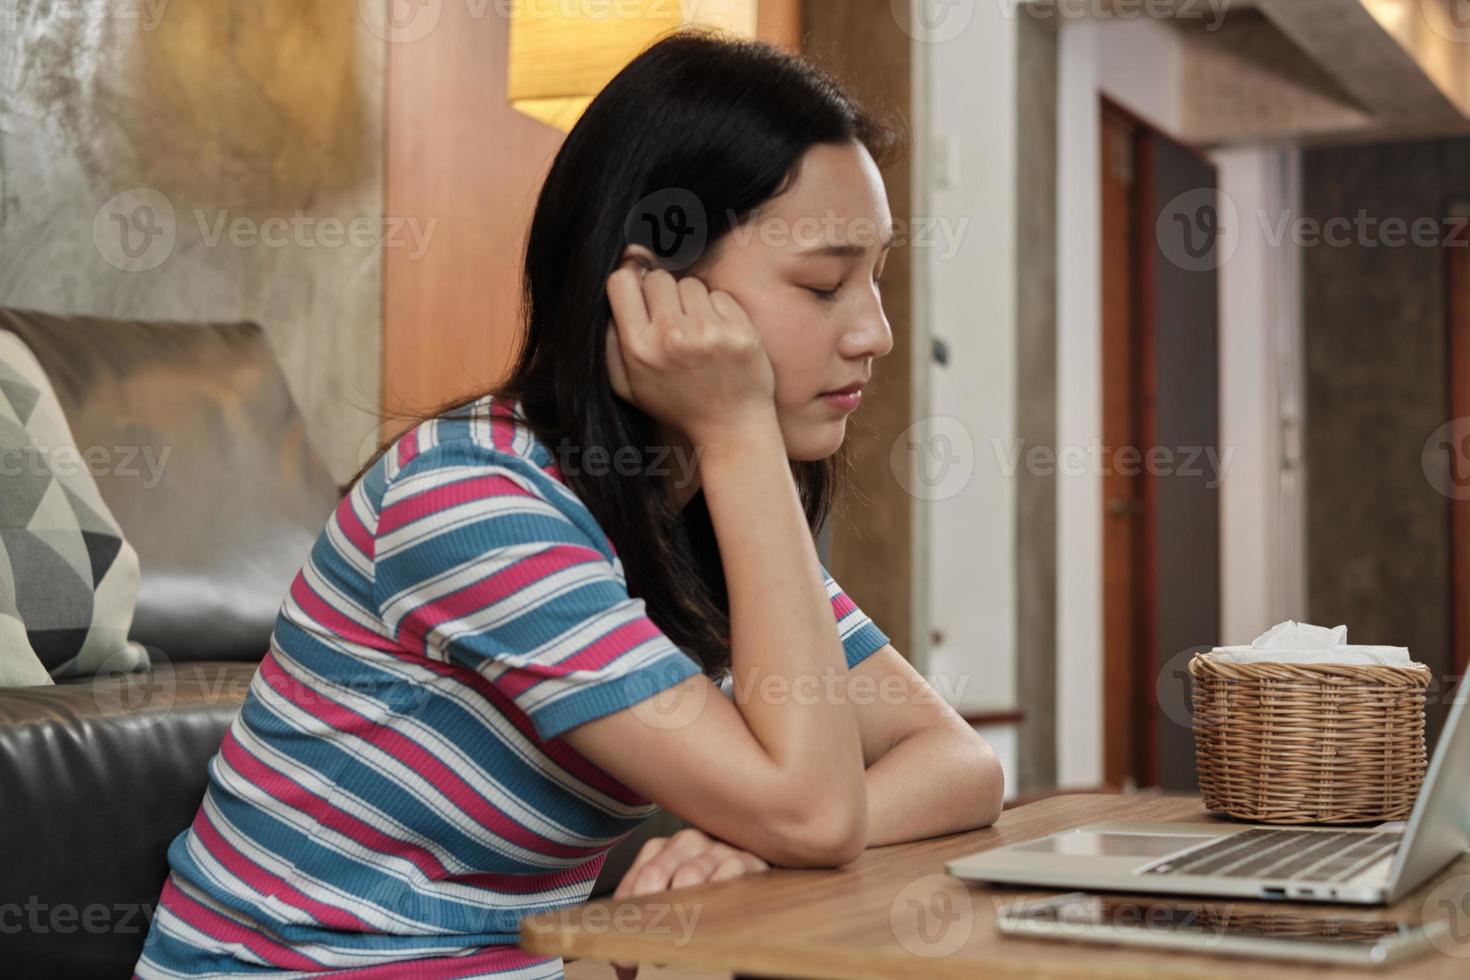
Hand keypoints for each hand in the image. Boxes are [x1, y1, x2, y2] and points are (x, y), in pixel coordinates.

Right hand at [605, 259, 776, 446]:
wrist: (730, 427)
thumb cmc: (677, 404)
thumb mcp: (628, 386)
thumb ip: (611, 342)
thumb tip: (616, 292)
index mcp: (639, 349)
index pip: (621, 282)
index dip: (630, 280)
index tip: (640, 290)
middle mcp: (672, 337)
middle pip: (657, 278)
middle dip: (662, 293)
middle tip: (672, 317)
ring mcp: (708, 332)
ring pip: (690, 284)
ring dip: (692, 301)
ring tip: (696, 331)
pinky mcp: (739, 331)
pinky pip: (720, 296)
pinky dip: (718, 309)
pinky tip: (717, 335)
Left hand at [608, 826, 770, 979]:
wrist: (754, 874)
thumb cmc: (708, 887)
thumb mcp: (674, 898)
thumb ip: (647, 922)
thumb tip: (622, 969)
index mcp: (660, 848)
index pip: (633, 882)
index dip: (622, 920)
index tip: (620, 958)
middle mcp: (685, 841)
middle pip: (653, 875)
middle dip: (644, 919)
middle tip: (645, 953)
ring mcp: (715, 847)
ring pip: (688, 876)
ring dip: (678, 915)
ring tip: (675, 945)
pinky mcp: (745, 859)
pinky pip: (725, 877)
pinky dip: (714, 905)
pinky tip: (710, 926)